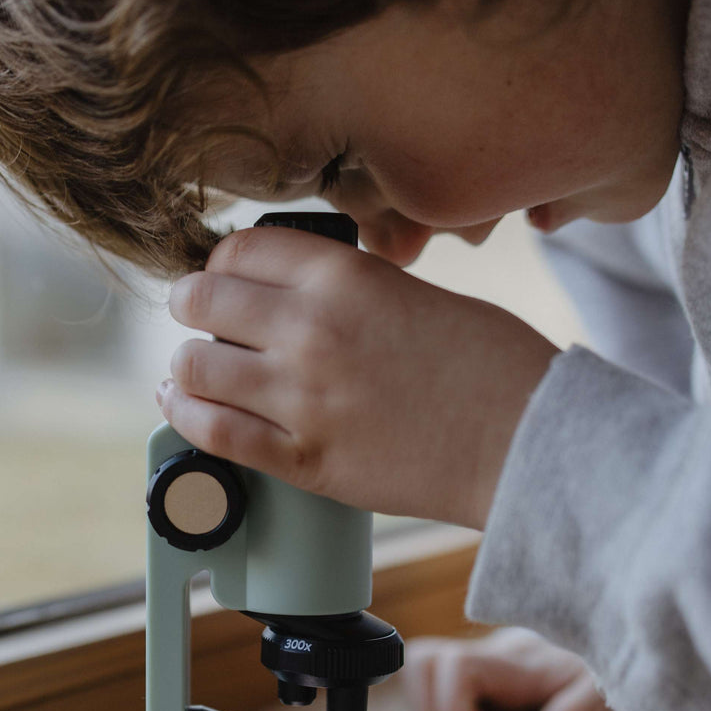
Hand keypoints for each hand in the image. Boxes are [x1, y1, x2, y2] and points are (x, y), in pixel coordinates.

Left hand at [157, 225, 557, 527]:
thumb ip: (348, 292)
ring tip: (194, 372)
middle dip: (191, 306)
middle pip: (200, 301)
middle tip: (197, 318)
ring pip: (193, 368)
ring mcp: (302, 398)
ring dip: (187, 367)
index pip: (239, 250)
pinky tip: (184, 408)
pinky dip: (187, 417)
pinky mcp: (303, 459)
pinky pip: (213, 433)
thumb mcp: (417, 293)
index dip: (222, 264)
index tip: (223, 278)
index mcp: (344, 276)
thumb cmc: (492, 366)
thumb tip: (295, 300)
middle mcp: (310, 330)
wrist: (526, 443)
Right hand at [404, 628, 615, 710]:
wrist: (623, 636)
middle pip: (424, 659)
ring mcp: (488, 656)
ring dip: (430, 698)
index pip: (455, 665)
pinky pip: (440, 669)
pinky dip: (440, 694)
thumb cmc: (615, 666)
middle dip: (431, 704)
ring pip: (425, 660)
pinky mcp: (488, 664)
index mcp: (518, 662)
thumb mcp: (607, 694)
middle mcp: (495, 654)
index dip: (453, 705)